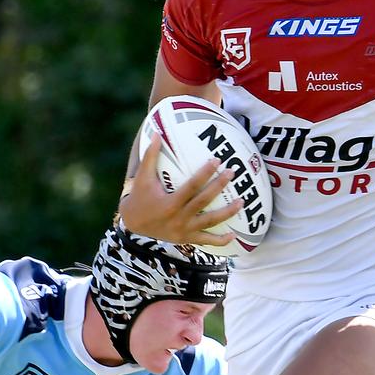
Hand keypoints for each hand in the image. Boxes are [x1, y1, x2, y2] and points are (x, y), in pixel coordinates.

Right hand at [119, 134, 241, 245]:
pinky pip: (206, 241)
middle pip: (203, 202)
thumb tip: (156, 134)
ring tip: (241, 201)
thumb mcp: (143, 177)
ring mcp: (183, 230)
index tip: (217, 161)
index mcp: (169, 203)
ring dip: (227, 213)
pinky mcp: (186, 239)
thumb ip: (150, 156)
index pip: (191, 186)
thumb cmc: (140, 196)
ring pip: (209, 222)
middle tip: (232, 173)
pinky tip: (233, 236)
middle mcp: (178, 218)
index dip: (205, 174)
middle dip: (219, 187)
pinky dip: (220, 240)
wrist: (133, 223)